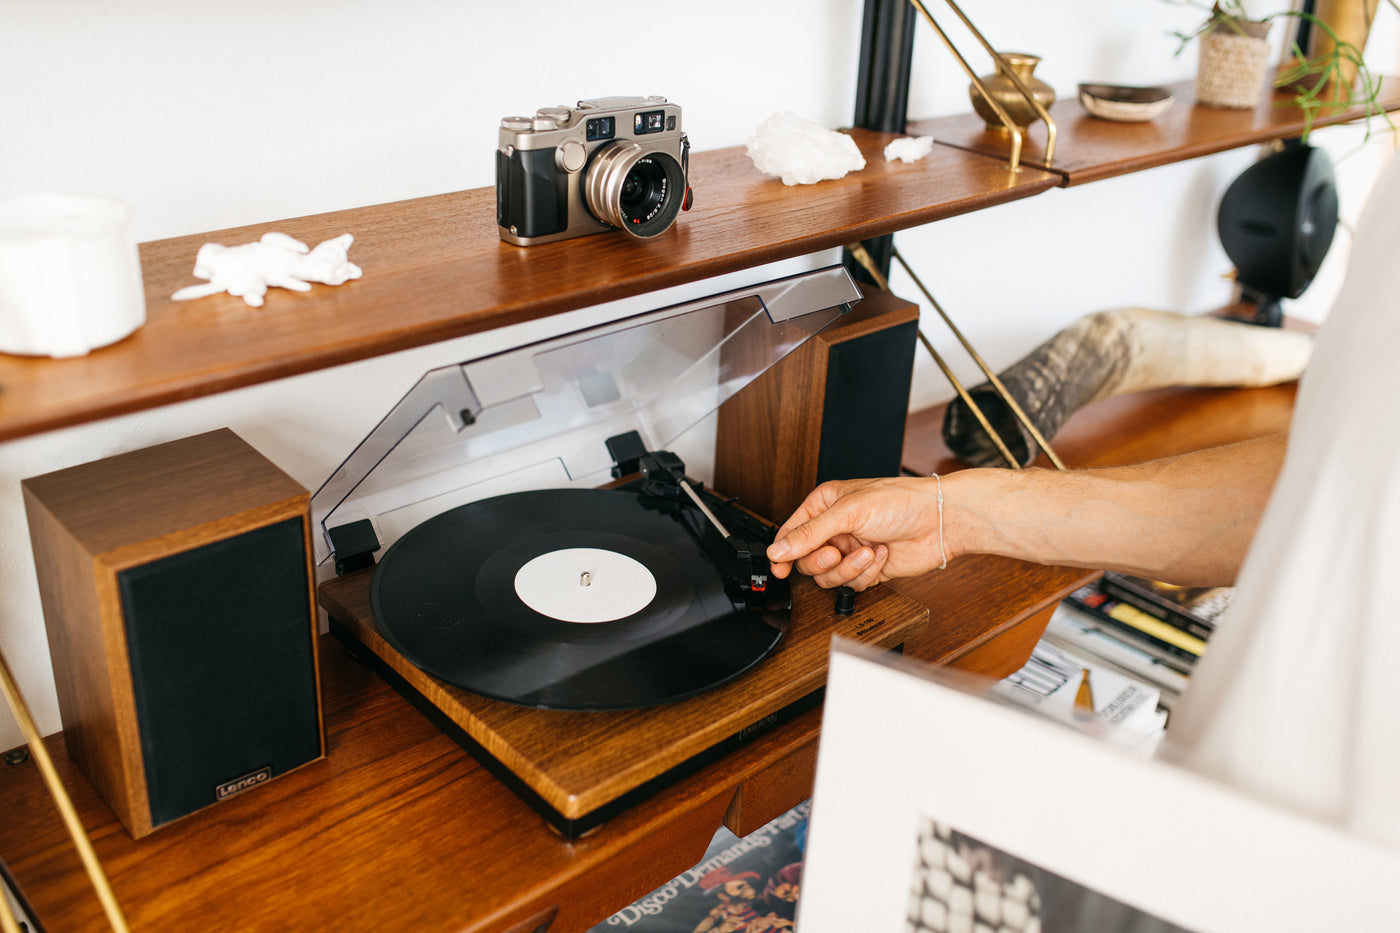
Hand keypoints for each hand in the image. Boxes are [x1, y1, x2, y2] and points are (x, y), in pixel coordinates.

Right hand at [765, 476, 948, 589]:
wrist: (940, 520)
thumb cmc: (901, 501)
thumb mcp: (848, 512)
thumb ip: (809, 533)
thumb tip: (779, 549)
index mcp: (825, 505)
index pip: (791, 534)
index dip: (783, 552)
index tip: (779, 568)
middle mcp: (836, 528)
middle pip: (807, 560)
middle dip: (822, 561)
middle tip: (833, 554)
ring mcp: (852, 550)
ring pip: (829, 576)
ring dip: (848, 568)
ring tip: (866, 552)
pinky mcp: (868, 569)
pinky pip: (853, 583)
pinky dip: (866, 573)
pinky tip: (880, 556)